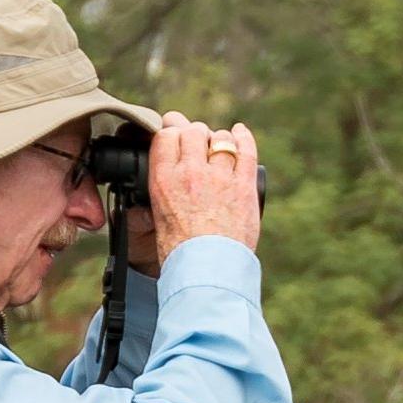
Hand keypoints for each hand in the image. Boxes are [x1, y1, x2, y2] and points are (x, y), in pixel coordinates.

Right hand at [146, 115, 260, 254]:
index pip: (166, 136)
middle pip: (193, 132)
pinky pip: (246, 150)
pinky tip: (240, 132)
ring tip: (218, 146)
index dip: (171, 131)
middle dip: (195, 133)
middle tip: (197, 140)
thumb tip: (158, 178)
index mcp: (164, 180)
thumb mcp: (156, 217)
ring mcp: (219, 178)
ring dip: (218, 139)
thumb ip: (160, 191)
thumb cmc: (179, 251)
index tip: (174, 132)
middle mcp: (191, 173)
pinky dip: (244, 138)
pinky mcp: (243, 186)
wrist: (206, 271)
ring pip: (220, 139)